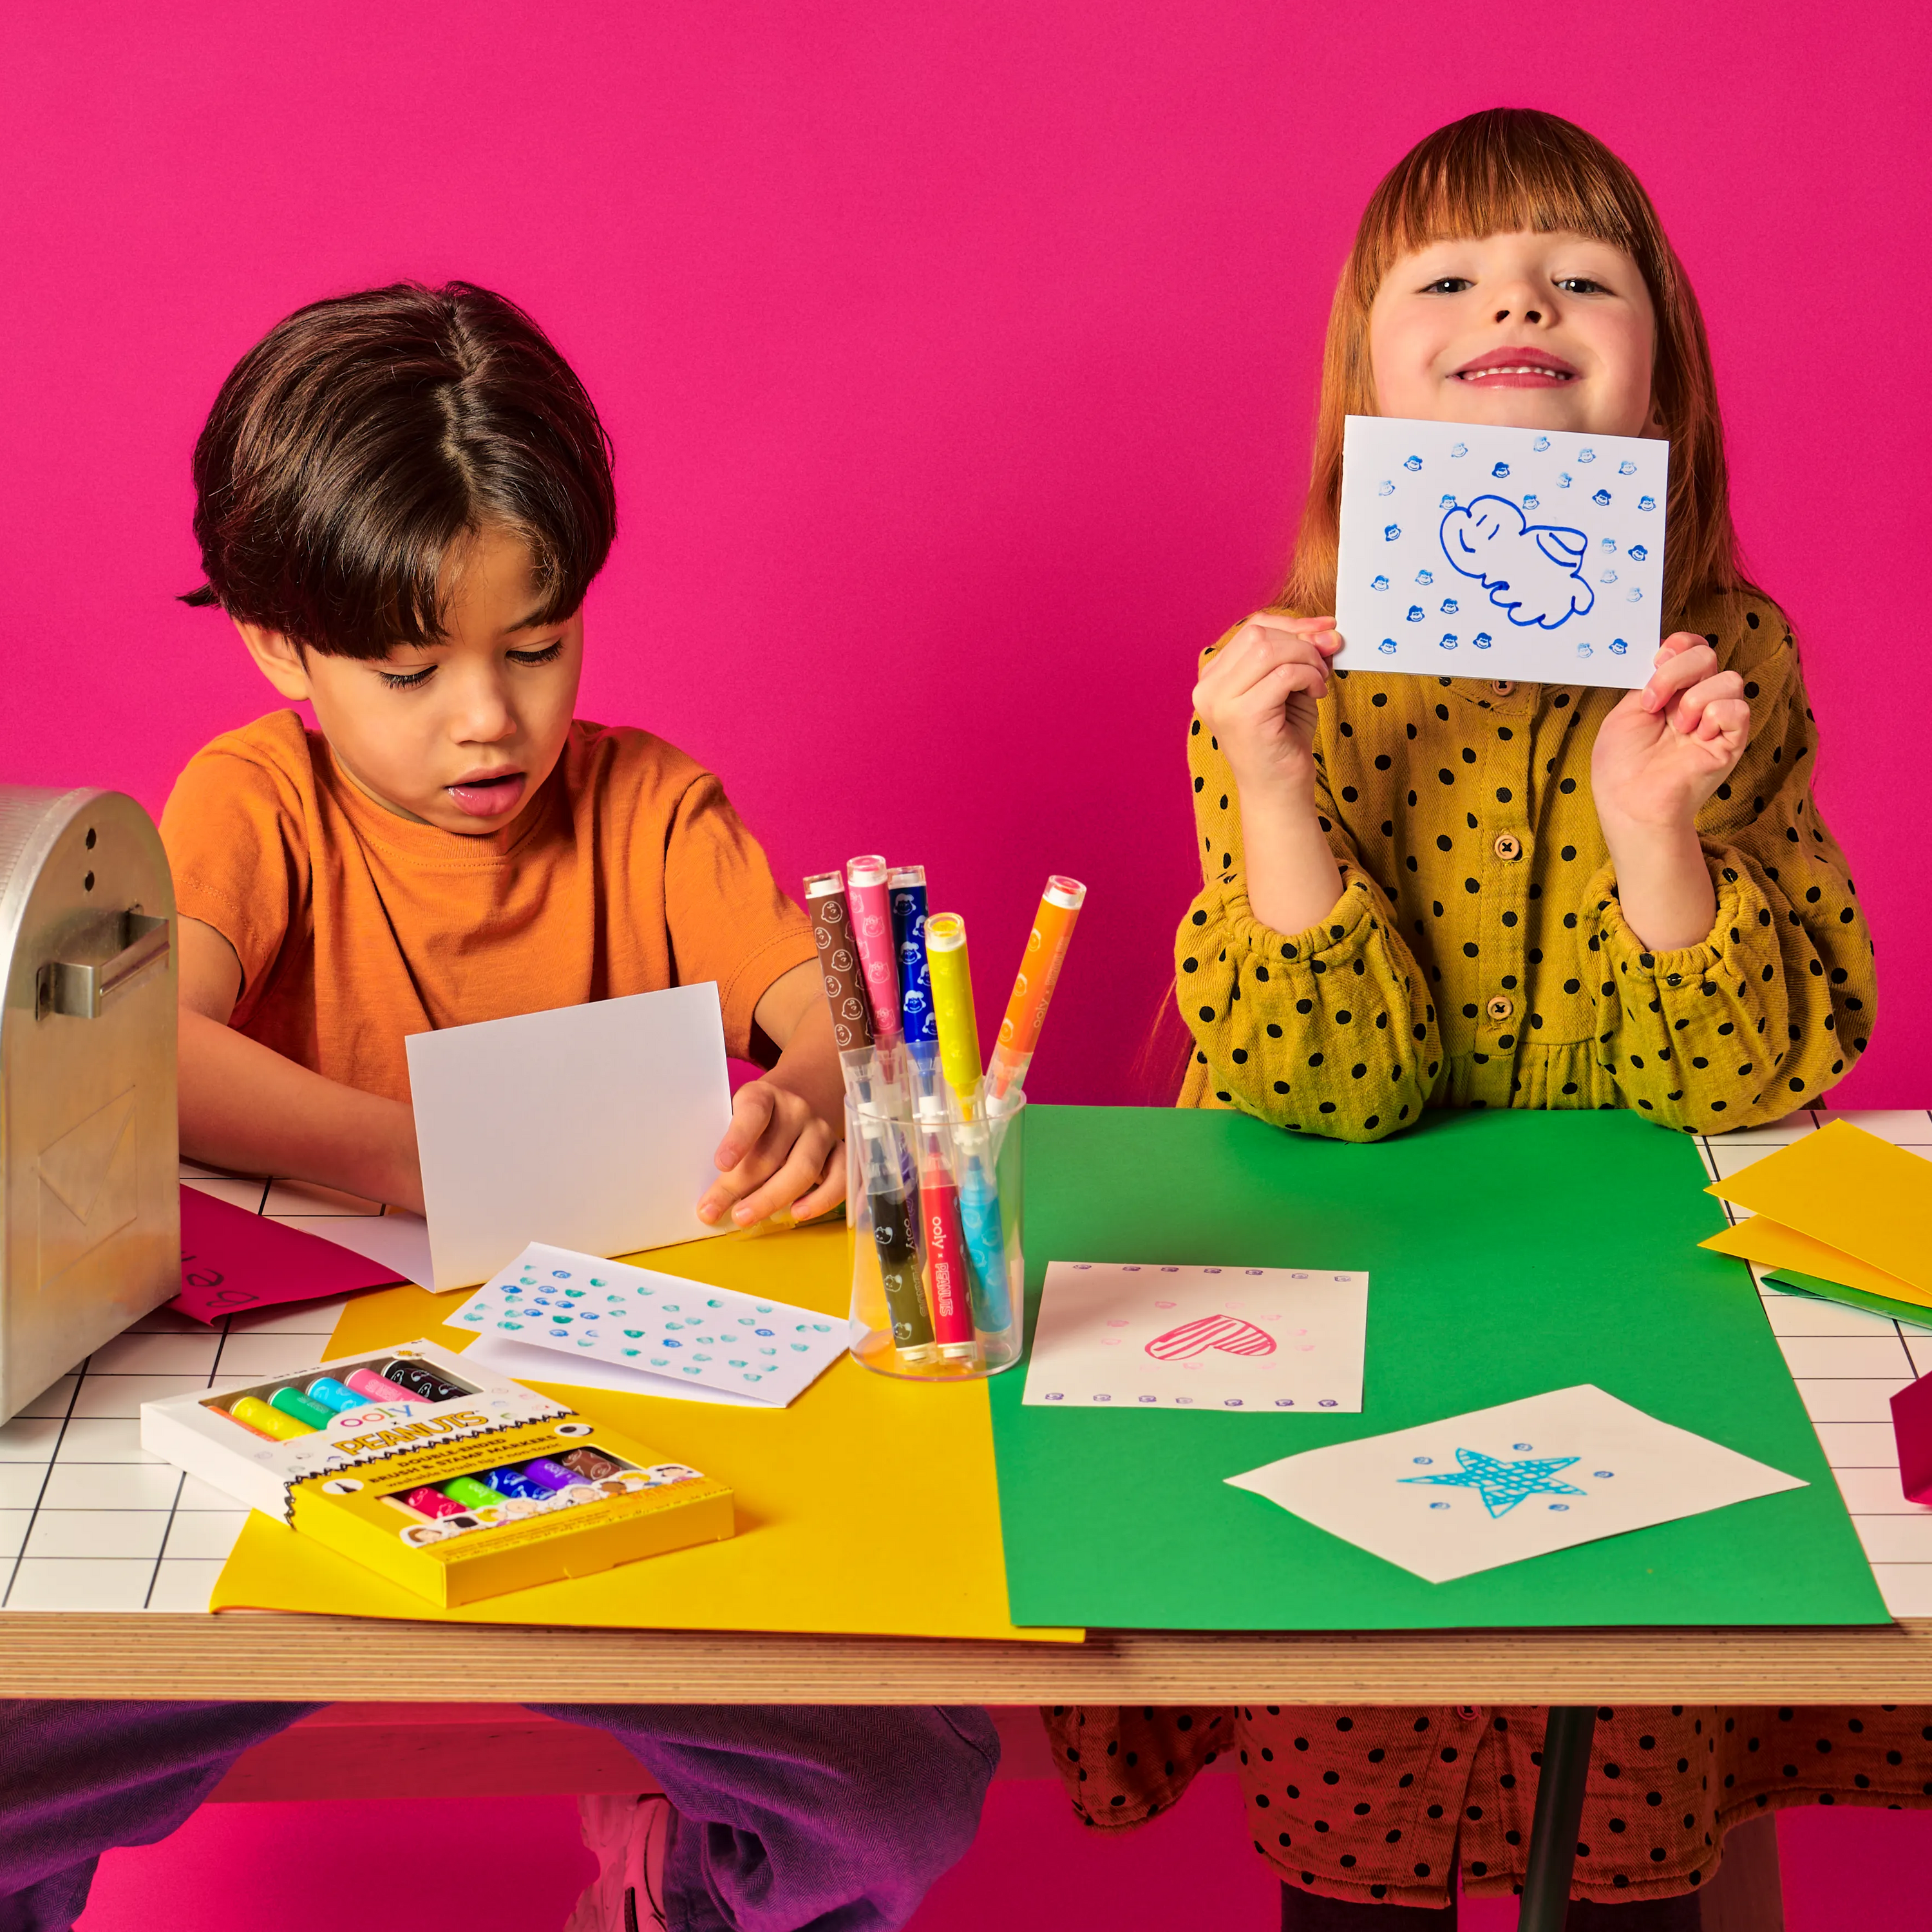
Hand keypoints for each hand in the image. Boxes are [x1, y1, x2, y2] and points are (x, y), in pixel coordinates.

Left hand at [697, 1077, 844, 1228]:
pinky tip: (798, 1213)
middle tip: (715, 1210)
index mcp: (764, 1096)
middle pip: (772, 1152)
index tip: (721, 1164)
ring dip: (772, 1198)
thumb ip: (730, 1154)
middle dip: (741, 1186)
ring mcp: (821, 1131)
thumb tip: (713, 1203)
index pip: (754, 1114)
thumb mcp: (739, 1122)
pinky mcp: (840, 1151)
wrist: (800, 1101)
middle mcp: (797, 1110)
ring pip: (803, 1169)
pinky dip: (821, 1200)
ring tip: (746, 1217)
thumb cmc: (760, 1122)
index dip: (738, 1139)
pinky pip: (839, 1179)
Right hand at [1191, 614, 1342, 801]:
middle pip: (1258, 635)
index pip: (1251, 629)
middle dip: (1301, 641)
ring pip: (1270, 651)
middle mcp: (1208, 688)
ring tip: (1319, 680)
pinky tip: (1317, 693)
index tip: (1324, 629)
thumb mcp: (1289, 687)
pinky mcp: (1242, 715)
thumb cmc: (1282, 740)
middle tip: (1326, 662)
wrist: (1278, 791)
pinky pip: (1283, 674)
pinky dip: (1308, 677)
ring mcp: (1221, 702)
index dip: (1291, 623)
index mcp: (1213, 678)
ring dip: (1306, 659)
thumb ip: (1299, 656)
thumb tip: (1326, 630)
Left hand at [1591, 632, 1750, 834]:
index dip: (1678, 646)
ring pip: (1729, 679)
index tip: (1654, 664)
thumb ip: (1649, 681)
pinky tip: (1697, 736)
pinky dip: (1715, 715)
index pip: (1691, 647)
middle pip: (1708, 655)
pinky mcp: (1731, 742)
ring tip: (1677, 728)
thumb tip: (1665, 655)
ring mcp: (1715, 721)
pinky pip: (1739, 708)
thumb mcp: (1625, 712)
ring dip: (1694, 700)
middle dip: (1677, 671)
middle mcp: (1696, 701)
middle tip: (1654, 703)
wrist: (1629, 802)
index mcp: (1671, 692)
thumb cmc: (1620, 765)